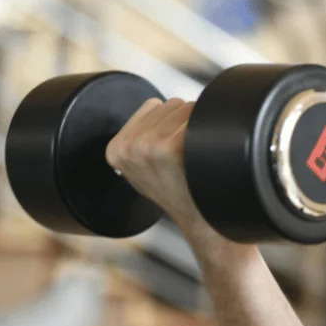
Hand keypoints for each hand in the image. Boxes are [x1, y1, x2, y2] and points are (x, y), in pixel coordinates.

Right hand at [104, 97, 202, 230]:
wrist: (202, 220)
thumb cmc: (179, 193)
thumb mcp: (143, 170)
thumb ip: (139, 141)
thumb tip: (157, 109)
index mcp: (116, 150)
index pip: (153, 106)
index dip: (169, 125)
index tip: (171, 152)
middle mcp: (129, 147)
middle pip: (171, 104)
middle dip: (183, 124)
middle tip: (187, 156)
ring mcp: (149, 146)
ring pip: (187, 107)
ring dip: (197, 125)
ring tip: (194, 155)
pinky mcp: (172, 147)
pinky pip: (199, 116)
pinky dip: (209, 130)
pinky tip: (204, 153)